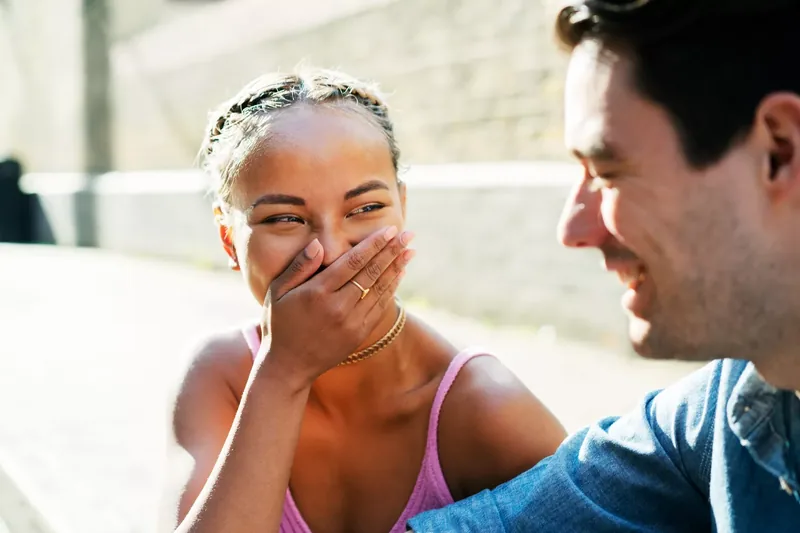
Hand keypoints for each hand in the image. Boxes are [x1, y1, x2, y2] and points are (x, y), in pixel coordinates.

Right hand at [256, 226, 413, 390]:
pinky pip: (380, 307)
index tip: (389, 230)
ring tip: (410, 251)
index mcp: (318, 292)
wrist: (288, 366)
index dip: (373, 244)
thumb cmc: (280, 324)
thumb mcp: (278, 292)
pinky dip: (391, 289)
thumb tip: (318, 244)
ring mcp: (351, 323)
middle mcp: (338, 307)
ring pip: (379, 290)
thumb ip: (299, 267)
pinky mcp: (359, 335)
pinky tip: (399, 274)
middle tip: (409, 235)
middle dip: (392, 251)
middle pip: (371, 273)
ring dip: (397, 268)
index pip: (352, 262)